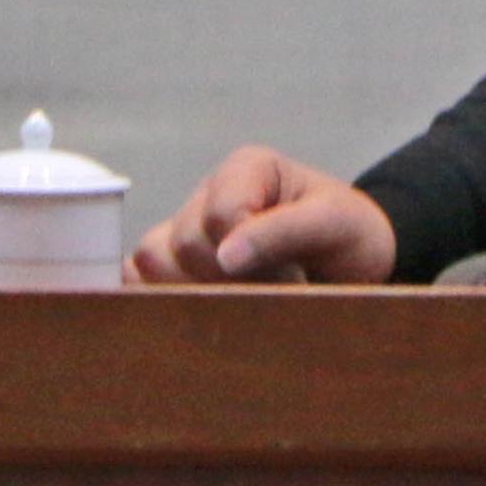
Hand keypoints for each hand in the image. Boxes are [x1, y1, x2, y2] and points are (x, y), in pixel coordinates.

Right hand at [124, 144, 399, 285]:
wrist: (349, 267)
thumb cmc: (347, 237)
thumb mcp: (335, 225)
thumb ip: (284, 231)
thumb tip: (225, 256)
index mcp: (246, 169)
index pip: (219, 214)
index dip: (251, 255)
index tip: (293, 273)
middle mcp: (205, 197)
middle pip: (182, 243)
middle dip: (229, 279)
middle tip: (274, 292)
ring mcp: (181, 232)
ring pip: (151, 263)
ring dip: (197, 294)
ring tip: (246, 303)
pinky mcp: (169, 270)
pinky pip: (136, 283)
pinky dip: (163, 302)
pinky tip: (206, 315)